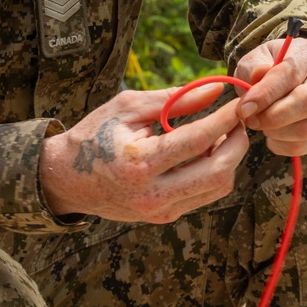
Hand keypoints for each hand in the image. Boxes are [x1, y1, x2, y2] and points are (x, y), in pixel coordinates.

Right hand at [39, 84, 248, 223]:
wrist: (66, 179)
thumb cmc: (95, 134)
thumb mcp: (129, 107)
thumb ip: (174, 99)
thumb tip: (215, 90)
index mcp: (140, 162)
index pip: (198, 140)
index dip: (225, 118)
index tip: (240, 100)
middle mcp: (153, 194)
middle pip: (218, 172)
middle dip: (238, 142)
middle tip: (240, 119)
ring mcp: (160, 210)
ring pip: (217, 187)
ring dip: (230, 159)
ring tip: (223, 132)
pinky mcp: (163, 217)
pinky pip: (204, 195)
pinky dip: (214, 172)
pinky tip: (207, 151)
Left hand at [232, 36, 306, 156]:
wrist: (289, 77)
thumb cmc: (269, 65)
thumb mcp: (256, 57)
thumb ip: (254, 67)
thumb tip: (258, 76)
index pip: (291, 74)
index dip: (266, 94)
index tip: (244, 107)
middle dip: (275, 116)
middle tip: (251, 120)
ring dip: (278, 132)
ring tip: (261, 125)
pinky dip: (285, 145)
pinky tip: (272, 135)